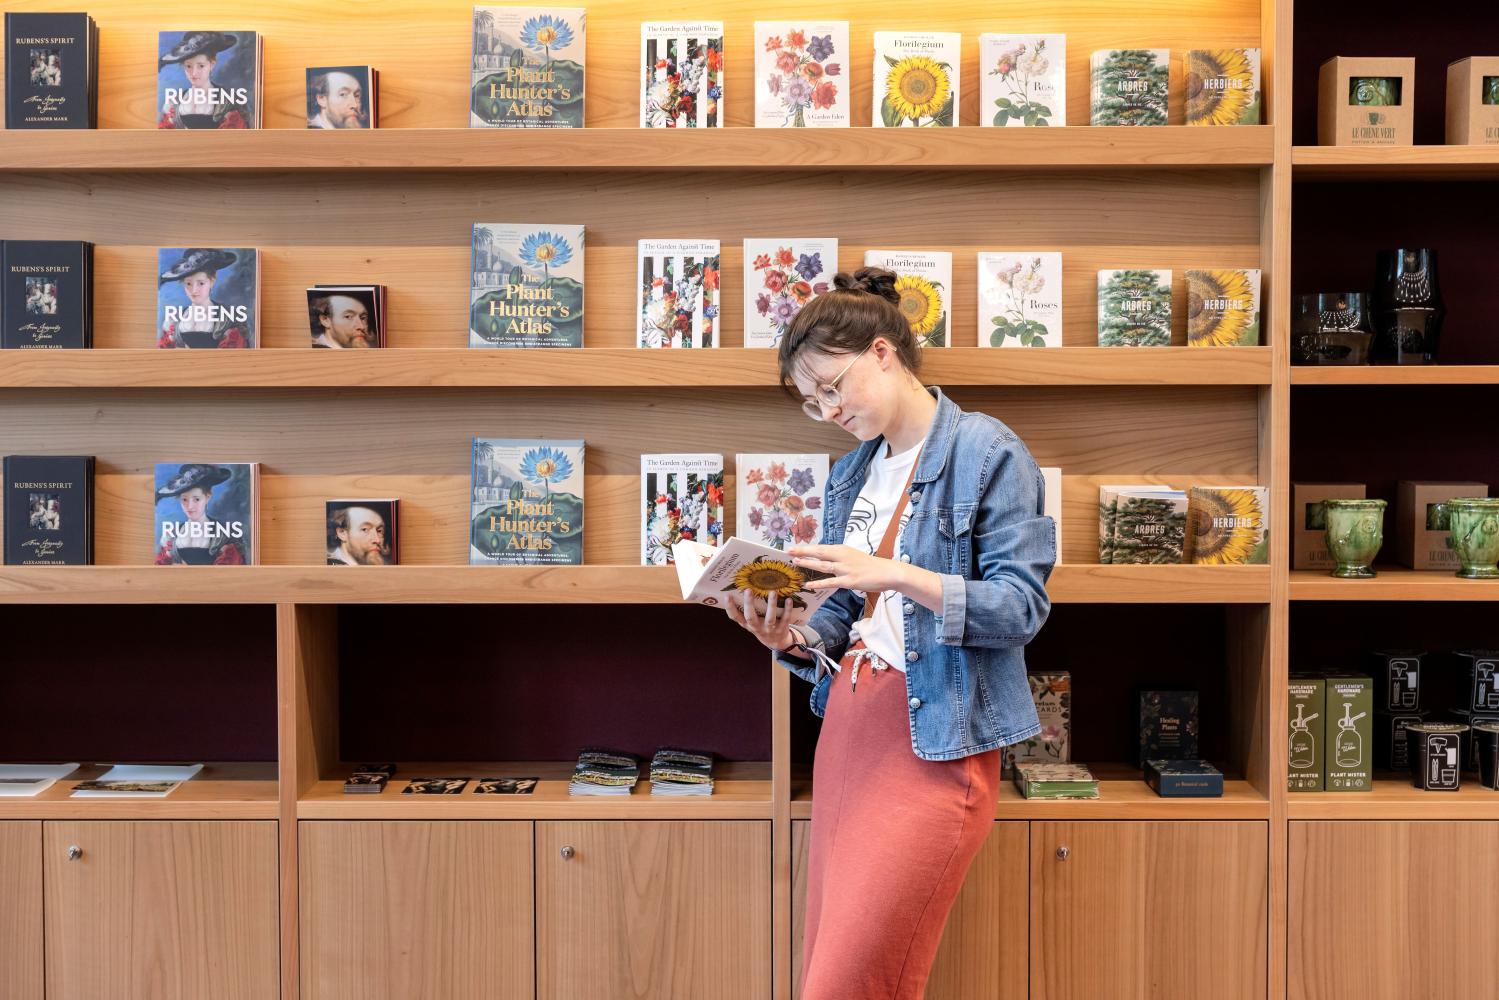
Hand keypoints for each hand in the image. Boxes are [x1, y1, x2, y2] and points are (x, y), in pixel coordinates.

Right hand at [722, 587, 799, 651]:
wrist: (776, 643)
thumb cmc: (760, 626)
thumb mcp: (750, 622)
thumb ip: (746, 609)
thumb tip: (741, 588)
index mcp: (747, 624)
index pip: (735, 617)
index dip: (730, 608)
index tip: (727, 596)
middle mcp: (757, 627)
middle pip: (751, 618)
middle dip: (749, 604)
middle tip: (748, 590)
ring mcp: (770, 629)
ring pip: (770, 618)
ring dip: (771, 605)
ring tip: (772, 592)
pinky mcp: (782, 628)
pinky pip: (785, 618)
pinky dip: (787, 609)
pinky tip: (788, 599)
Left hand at [788, 543, 905, 593]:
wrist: (887, 572)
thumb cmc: (870, 565)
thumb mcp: (853, 556)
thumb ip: (840, 557)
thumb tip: (826, 559)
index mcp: (843, 549)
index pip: (821, 548)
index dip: (807, 547)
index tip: (795, 546)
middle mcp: (842, 556)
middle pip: (819, 552)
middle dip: (803, 551)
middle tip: (789, 550)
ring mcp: (845, 569)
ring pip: (822, 565)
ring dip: (808, 563)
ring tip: (795, 562)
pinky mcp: (849, 581)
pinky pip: (830, 582)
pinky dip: (818, 583)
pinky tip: (808, 584)